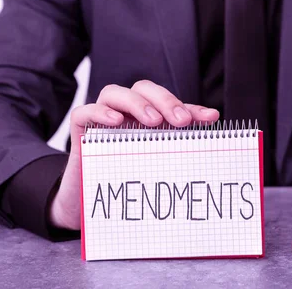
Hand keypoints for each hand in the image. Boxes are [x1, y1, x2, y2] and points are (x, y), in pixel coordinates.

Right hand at [48, 80, 219, 229]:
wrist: (92, 202)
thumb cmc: (128, 176)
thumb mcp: (157, 162)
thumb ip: (180, 144)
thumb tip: (211, 126)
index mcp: (146, 116)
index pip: (169, 103)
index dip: (190, 107)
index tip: (209, 118)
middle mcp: (125, 111)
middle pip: (143, 89)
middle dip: (165, 100)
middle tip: (181, 121)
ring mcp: (101, 117)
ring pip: (114, 93)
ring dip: (137, 103)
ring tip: (154, 122)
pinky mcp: (80, 128)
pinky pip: (85, 112)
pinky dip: (100, 112)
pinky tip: (116, 122)